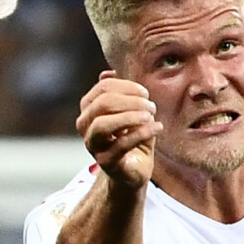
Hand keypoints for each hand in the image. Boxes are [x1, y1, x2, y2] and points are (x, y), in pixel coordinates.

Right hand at [76, 71, 161, 188]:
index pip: (103, 88)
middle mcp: (85, 126)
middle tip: (151, 106)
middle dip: (130, 101)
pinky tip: (157, 127)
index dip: (126, 86)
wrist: (133, 171)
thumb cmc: (132, 138)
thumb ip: (122, 93)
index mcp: (89, 109)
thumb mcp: (129, 112)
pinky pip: (121, 144)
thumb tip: (108, 72)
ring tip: (151, 115)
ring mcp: (93, 145)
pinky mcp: (106, 162)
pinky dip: (142, 132)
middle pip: (102, 104)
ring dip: (130, 116)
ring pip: (102, 124)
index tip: (145, 93)